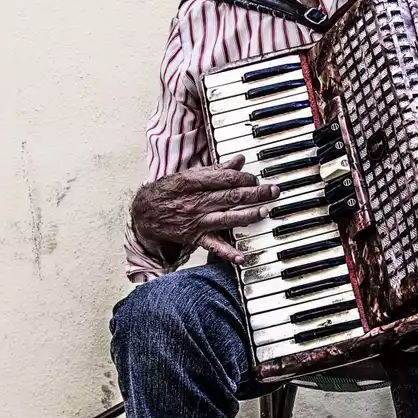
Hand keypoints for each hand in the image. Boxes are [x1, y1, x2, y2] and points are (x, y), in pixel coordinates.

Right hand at [131, 155, 278, 262]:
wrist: (144, 214)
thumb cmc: (168, 192)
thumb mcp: (188, 175)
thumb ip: (215, 170)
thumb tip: (239, 160)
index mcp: (193, 182)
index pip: (224, 178)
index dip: (243, 177)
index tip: (256, 178)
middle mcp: (196, 202)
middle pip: (230, 197)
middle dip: (254, 193)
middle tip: (273, 191)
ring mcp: (196, 221)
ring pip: (226, 218)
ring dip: (247, 216)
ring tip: (265, 212)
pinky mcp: (196, 238)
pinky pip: (213, 246)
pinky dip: (228, 253)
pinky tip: (242, 257)